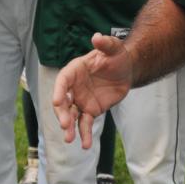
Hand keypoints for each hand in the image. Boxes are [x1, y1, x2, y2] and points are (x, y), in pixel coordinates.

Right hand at [53, 33, 133, 147]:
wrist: (127, 70)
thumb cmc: (117, 56)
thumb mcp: (114, 47)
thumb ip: (106, 43)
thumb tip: (97, 37)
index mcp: (75, 70)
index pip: (63, 81)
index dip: (58, 90)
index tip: (57, 101)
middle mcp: (74, 87)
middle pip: (63, 102)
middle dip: (62, 113)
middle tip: (65, 125)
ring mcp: (81, 100)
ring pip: (71, 116)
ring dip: (69, 128)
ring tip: (70, 139)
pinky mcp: (90, 111)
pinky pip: (85, 124)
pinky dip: (84, 134)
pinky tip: (85, 145)